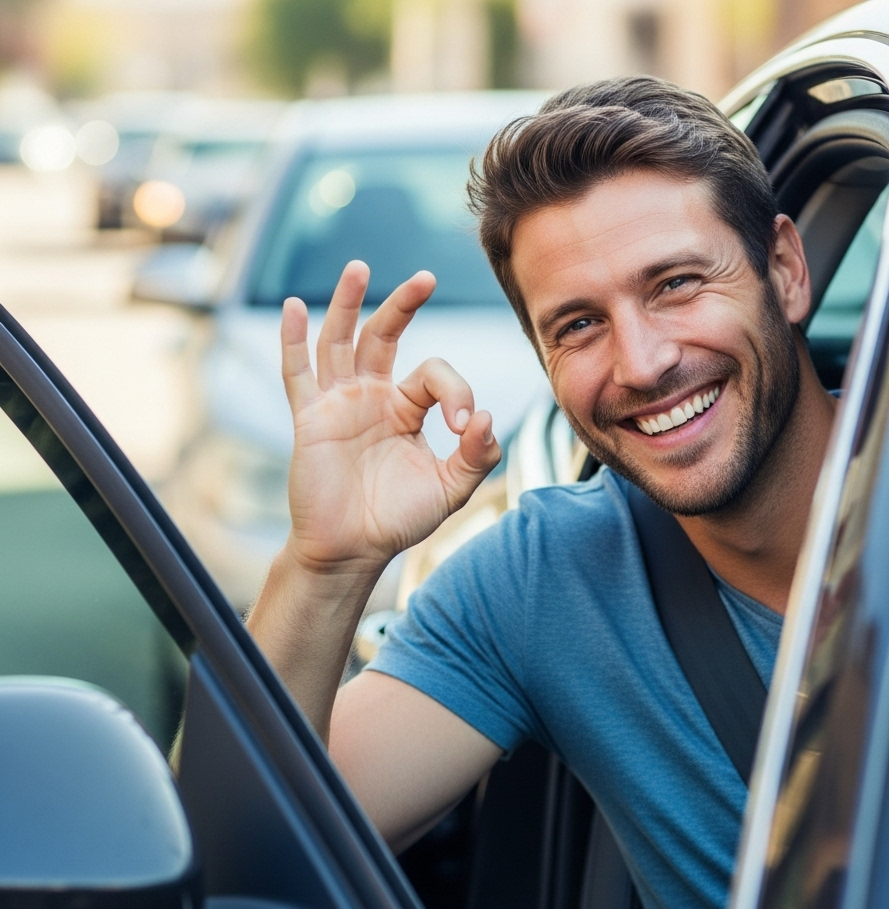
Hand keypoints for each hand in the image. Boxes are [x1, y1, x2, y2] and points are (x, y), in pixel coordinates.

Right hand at [280, 260, 500, 576]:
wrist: (351, 551)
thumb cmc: (397, 520)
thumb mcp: (450, 489)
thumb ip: (477, 456)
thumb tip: (484, 417)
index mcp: (406, 408)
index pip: (434, 374)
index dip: (455, 392)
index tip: (463, 429)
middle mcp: (371, 397)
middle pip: (384, 335)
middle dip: (402, 304)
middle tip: (425, 277)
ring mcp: (338, 404)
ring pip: (340, 341)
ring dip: (348, 303)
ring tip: (360, 267)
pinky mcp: (310, 419)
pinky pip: (297, 374)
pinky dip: (293, 340)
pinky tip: (295, 307)